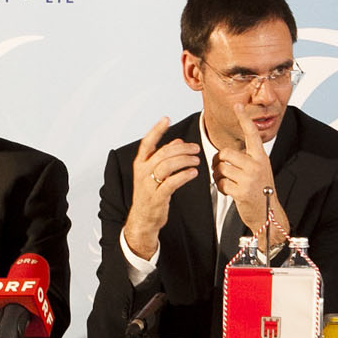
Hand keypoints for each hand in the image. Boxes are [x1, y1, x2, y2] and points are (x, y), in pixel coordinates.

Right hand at [123, 117, 198, 259]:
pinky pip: (172, 183)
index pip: (147, 142)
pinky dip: (184, 176)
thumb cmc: (150, 193)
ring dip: (185, 160)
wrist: (143, 219)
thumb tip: (177, 141)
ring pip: (167, 166)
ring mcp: (148, 185)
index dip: (157, 130)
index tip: (166, 118)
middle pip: (163, 153)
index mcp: (140, 163)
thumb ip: (164, 156)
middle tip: (196, 148)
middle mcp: (142, 172)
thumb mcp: (154, 173)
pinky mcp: (157, 197)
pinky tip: (193, 173)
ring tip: (197, 160)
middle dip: (182, 148)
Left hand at [211, 104, 285, 246]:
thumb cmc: (260, 190)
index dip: (244, 119)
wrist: (267, 214)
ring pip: (220, 168)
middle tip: (223, 170)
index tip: (238, 105)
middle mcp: (256, 165)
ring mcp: (249, 178)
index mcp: (261, 157)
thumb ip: (247, 159)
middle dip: (219, 162)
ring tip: (229, 183)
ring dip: (219, 177)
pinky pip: (220, 183)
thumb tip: (224, 154)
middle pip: (225, 153)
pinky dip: (221, 188)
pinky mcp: (241, 191)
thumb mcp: (259, 170)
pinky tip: (230, 192)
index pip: (251, 134)